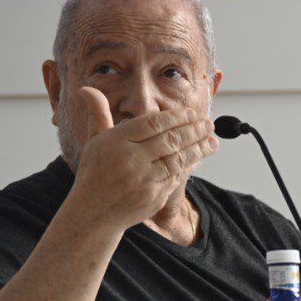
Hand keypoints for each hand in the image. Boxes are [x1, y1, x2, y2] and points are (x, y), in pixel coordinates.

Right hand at [68, 87, 218, 229]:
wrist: (93, 213)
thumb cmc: (96, 172)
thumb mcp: (94, 141)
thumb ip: (99, 114)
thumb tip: (87, 87)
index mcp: (116, 141)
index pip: (153, 123)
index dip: (176, 117)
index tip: (192, 113)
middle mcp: (130, 159)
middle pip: (170, 139)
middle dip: (194, 130)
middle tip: (209, 124)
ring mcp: (143, 179)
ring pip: (178, 158)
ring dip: (199, 148)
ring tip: (212, 140)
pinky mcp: (153, 196)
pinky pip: (177, 176)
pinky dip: (190, 166)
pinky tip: (199, 157)